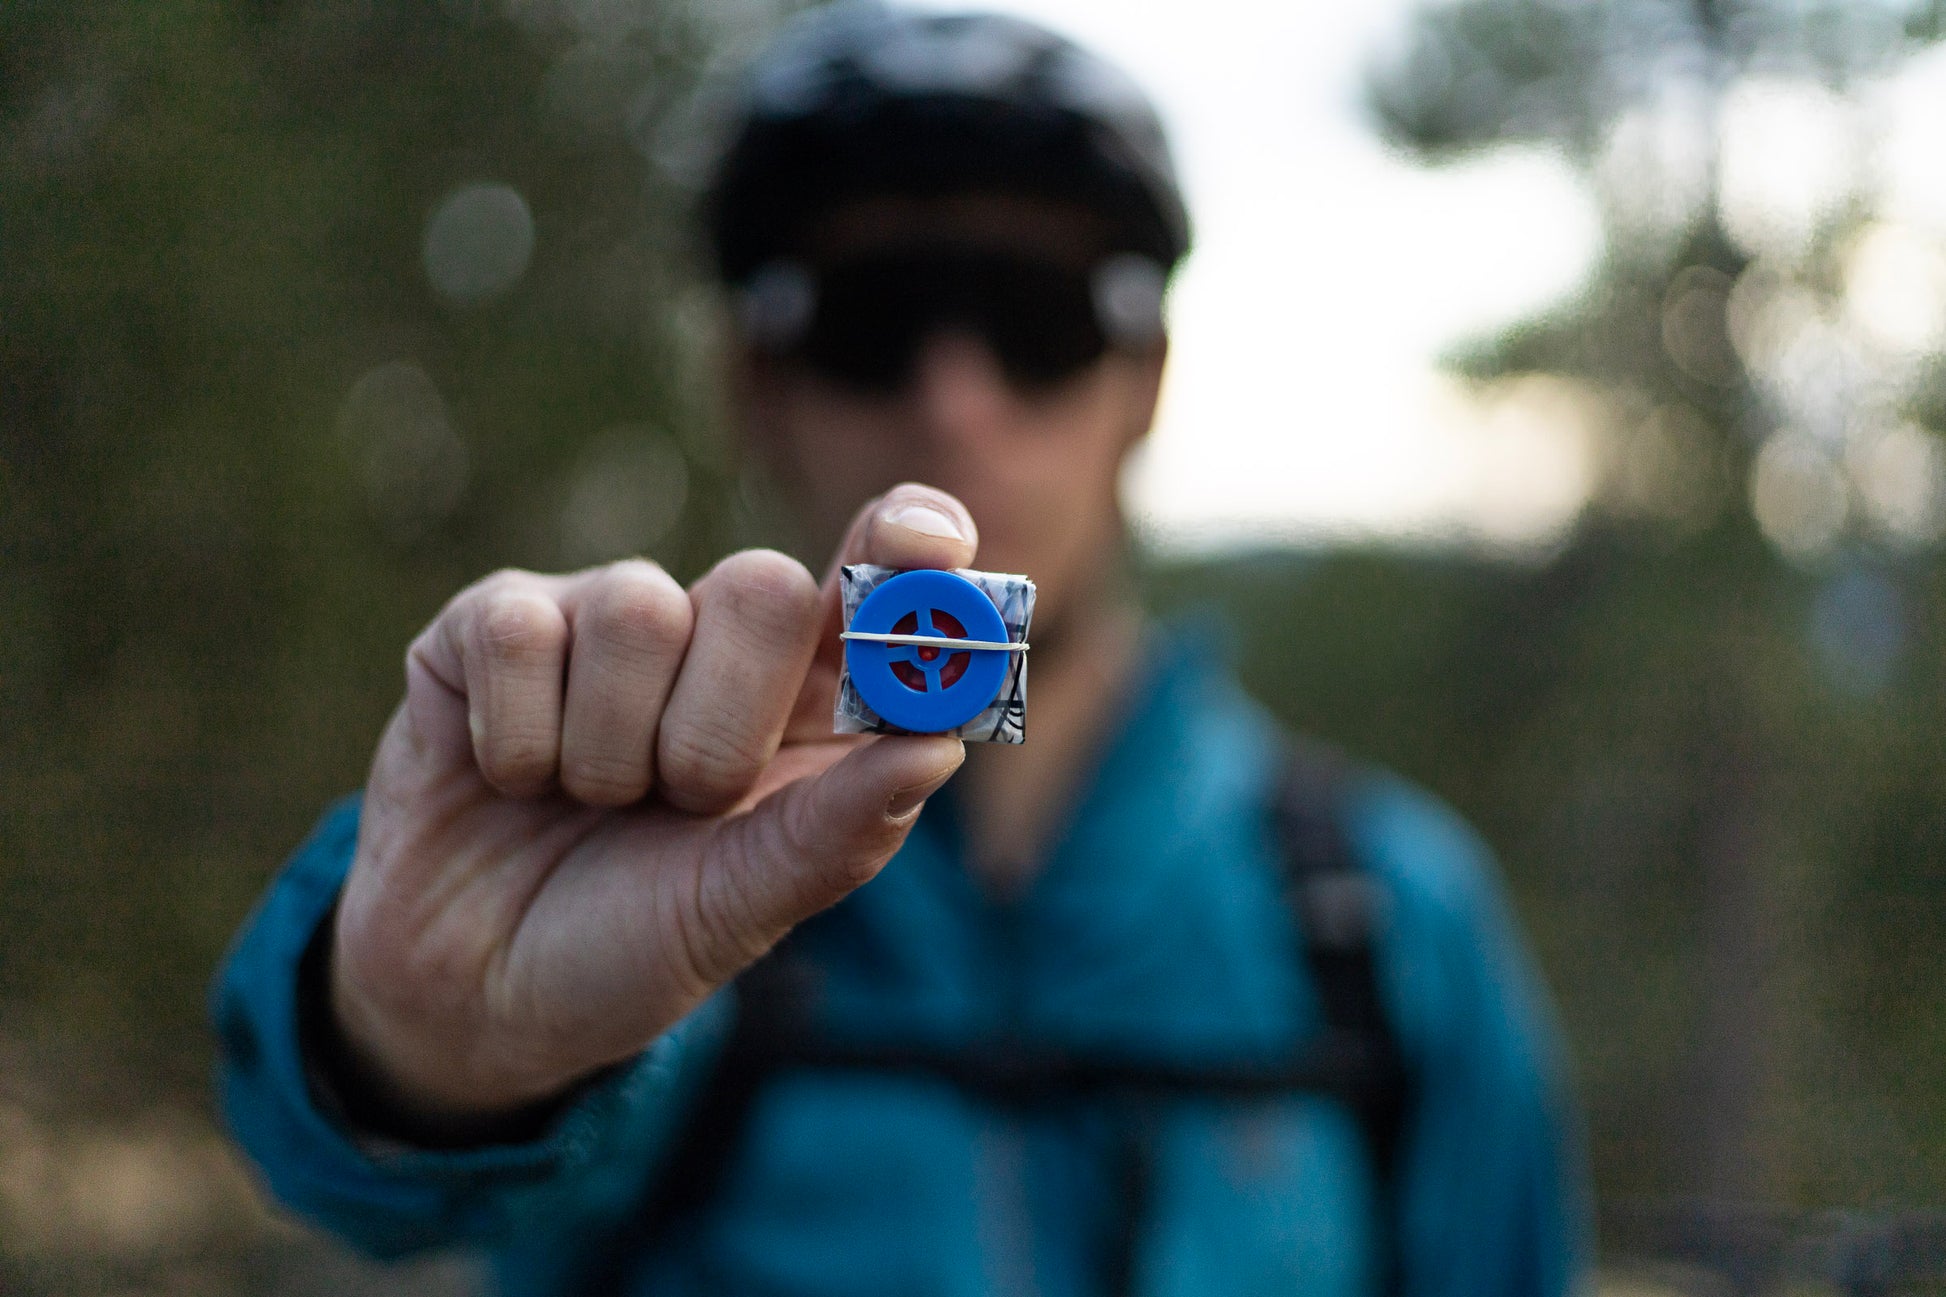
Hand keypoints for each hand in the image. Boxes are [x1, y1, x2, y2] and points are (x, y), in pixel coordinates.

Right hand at [326, 485, 976, 1138]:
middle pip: (763, 584)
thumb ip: (844, 830)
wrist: (475, 1003)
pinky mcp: (492, 624)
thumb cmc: (631, 943)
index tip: (929, 549)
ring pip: (637, 611)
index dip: (911, 543)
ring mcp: (602, 618)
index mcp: (810, 699)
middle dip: (725, 723)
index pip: (879, 576)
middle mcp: (716, 638)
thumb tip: (944, 746)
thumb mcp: (745, 909)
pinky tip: (510, 780)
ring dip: (611, 752)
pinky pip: (521, 634)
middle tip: (685, 804)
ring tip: (591, 804)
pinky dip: (518, 743)